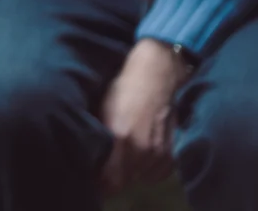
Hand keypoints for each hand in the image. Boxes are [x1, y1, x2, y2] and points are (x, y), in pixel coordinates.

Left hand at [99, 40, 188, 193]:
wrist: (156, 74)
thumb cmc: (122, 87)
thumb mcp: (101, 108)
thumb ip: (97, 135)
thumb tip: (85, 153)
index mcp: (121, 138)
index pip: (109, 180)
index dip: (98, 182)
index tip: (90, 176)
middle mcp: (142, 150)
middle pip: (124, 181)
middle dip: (111, 178)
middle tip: (102, 168)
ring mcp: (159, 153)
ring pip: (140, 178)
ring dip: (129, 174)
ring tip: (120, 160)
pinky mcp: (172, 152)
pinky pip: (156, 174)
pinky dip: (146, 170)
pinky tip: (138, 158)